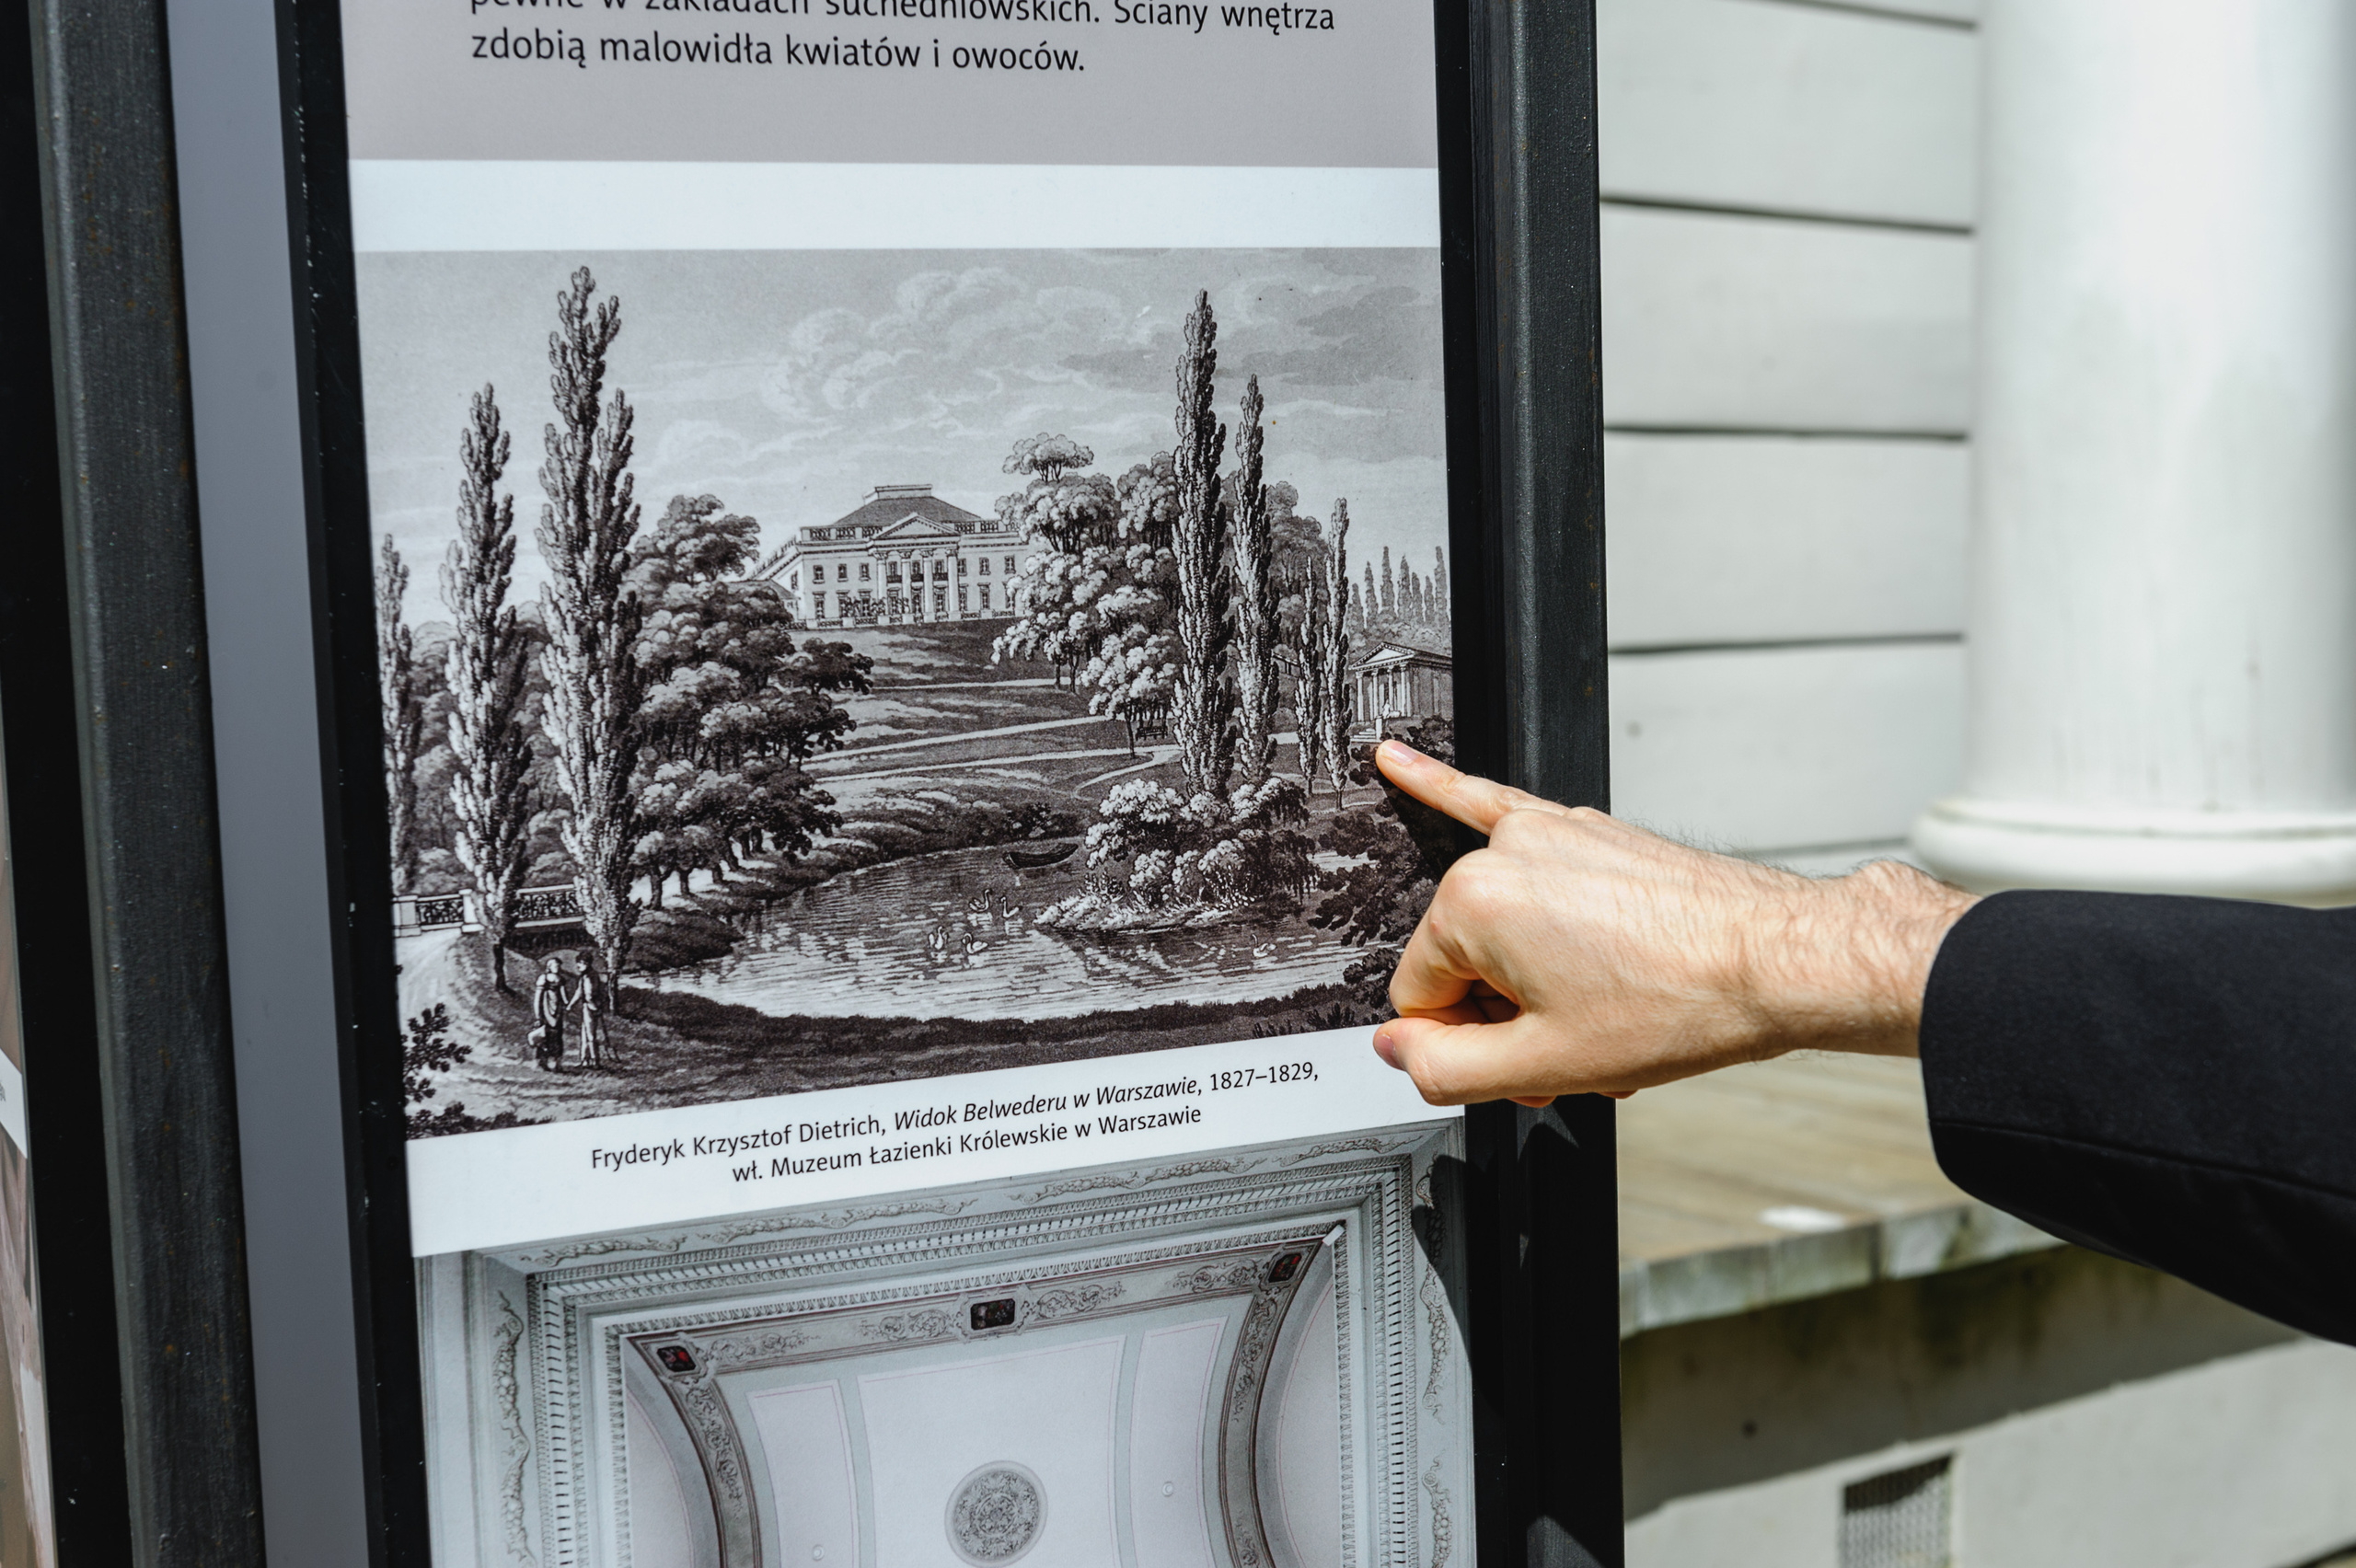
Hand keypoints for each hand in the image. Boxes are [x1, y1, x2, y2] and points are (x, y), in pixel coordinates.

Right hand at [1369, 741, 1978, 1105]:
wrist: (1775, 959)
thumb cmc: (1682, 1003)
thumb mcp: (1545, 1066)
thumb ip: (1444, 1070)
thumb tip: (1396, 1049)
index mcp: (1472, 907)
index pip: (1419, 1000)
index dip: (1468, 1046)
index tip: (1525, 1059)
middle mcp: (1500, 855)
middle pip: (1461, 963)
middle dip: (1508, 1016)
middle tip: (1574, 1047)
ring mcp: (1544, 833)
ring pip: (1499, 928)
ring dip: (1534, 978)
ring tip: (1599, 1010)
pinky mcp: (1580, 829)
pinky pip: (1494, 804)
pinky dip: (1442, 785)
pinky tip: (1398, 763)